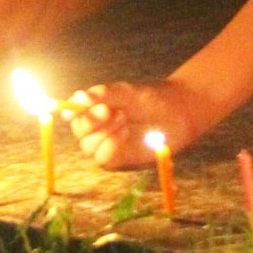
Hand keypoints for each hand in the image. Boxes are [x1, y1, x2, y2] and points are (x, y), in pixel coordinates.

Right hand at [60, 80, 201, 171]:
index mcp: (96, 111)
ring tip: (123, 119)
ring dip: (103, 133)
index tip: (80, 105)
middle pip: (78, 133)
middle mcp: (99, 129)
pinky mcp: (121, 160)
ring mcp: (109, 146)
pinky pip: (103, 159)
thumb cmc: (152, 98)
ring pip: (88, 147)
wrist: (179, 112)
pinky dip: (110, 146)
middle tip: (109, 110)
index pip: (73, 115)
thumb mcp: (126, 92)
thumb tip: (77, 98)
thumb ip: (102, 94)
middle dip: (90, 122)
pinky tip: (125, 132)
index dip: (72, 112)